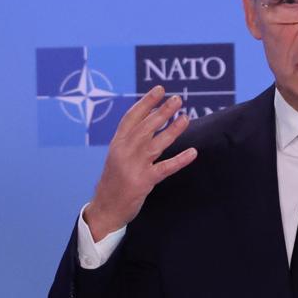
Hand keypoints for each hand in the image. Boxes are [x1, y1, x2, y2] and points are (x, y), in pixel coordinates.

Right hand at [85, 85, 198, 241]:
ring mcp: (133, 166)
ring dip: (172, 130)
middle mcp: (124, 151)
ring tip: (186, 118)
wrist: (105, 208)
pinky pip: (165, 168)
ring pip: (156, 144)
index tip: (160, 90)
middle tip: (178, 99)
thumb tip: (151, 117)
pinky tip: (192, 152)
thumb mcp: (117, 155)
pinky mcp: (143, 181)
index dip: (146, 102)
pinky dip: (179, 160)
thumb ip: (130, 138)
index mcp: (117, 143)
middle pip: (145, 127)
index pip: (132, 117)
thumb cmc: (114, 180)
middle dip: (162, 111)